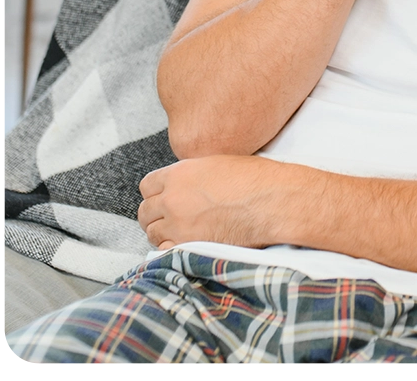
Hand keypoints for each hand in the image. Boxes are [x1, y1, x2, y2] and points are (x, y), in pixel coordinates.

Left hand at [138, 155, 292, 249]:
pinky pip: (163, 251)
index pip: (147, 185)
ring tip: (178, 231)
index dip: (155, 191)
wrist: (271, 201)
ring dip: (161, 232)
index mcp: (180, 173)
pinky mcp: (189, 246)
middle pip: (144, 211)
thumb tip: (188, 185)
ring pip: (151, 233)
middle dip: (154, 213)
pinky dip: (170, 249)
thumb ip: (194, 175)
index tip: (163, 196)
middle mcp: (173, 199)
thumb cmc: (255, 179)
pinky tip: (184, 243)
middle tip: (167, 216)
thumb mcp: (219, 164)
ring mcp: (178, 225)